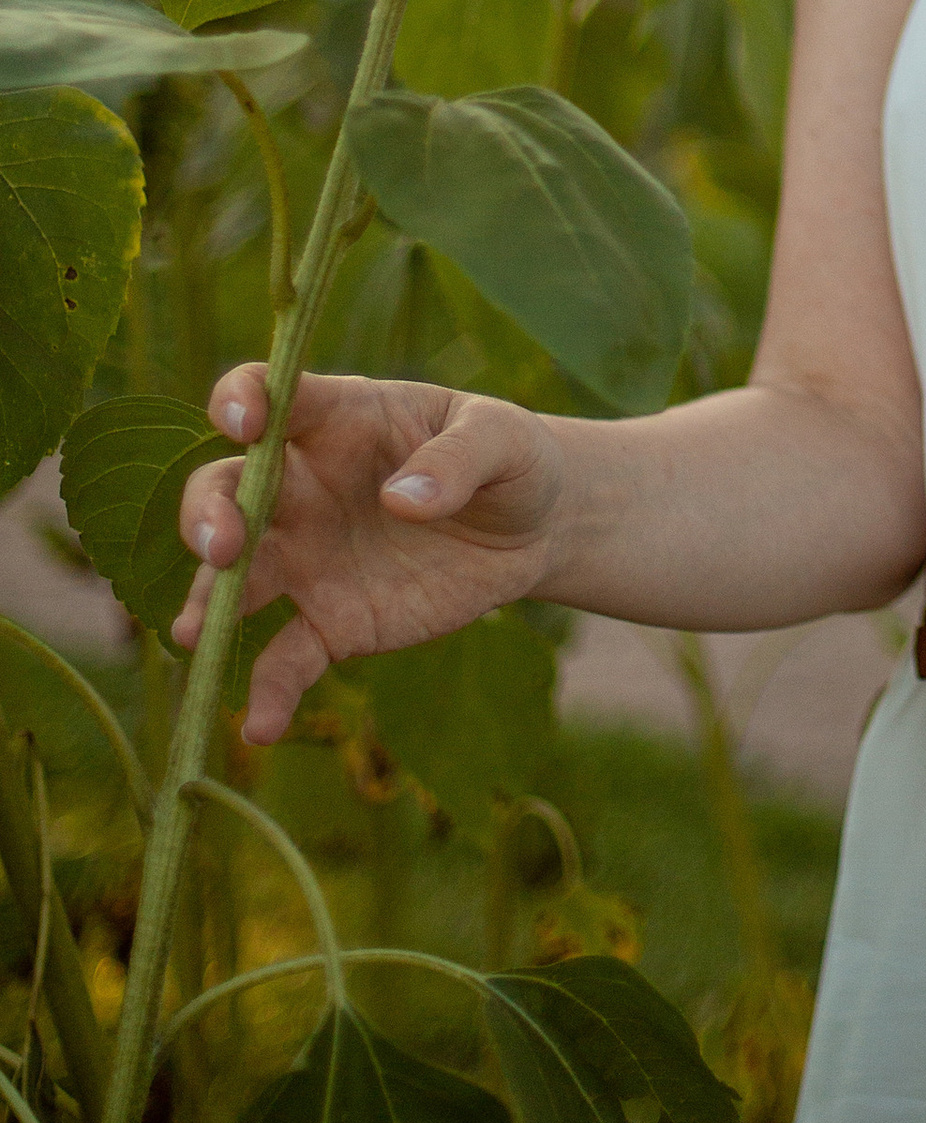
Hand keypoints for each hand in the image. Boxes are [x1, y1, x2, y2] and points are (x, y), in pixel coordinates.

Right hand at [175, 368, 566, 744]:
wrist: (533, 530)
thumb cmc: (508, 459)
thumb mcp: (503, 439)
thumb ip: (458, 457)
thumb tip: (402, 500)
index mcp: (341, 419)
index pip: (273, 397)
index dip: (244, 400)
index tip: (241, 421)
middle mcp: (306, 487)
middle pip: (228, 489)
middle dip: (209, 514)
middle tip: (222, 546)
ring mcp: (310, 556)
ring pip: (236, 576)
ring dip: (207, 601)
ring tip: (194, 635)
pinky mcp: (331, 621)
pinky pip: (286, 657)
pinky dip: (269, 691)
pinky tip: (261, 726)